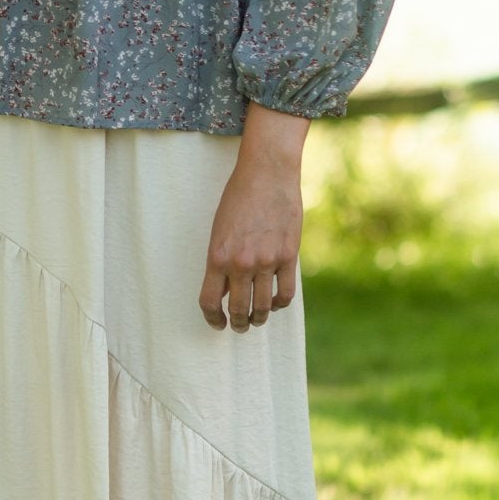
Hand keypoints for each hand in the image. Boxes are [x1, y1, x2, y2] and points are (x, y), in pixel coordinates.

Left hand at [199, 104, 308, 331]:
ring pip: (262, 307)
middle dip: (237, 323)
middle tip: (239, 326)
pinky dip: (279, 303)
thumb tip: (226, 290)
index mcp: (217, 256)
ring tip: (257, 319)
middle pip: (238, 309)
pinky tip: (275, 302)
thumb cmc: (238, 198)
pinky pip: (285, 293)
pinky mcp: (288, 257)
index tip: (217, 323)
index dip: (212, 318)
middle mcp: (240, 263)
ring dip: (258, 318)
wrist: (266, 174)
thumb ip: (222, 260)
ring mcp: (266, 261)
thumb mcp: (219, 229)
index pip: (209, 301)